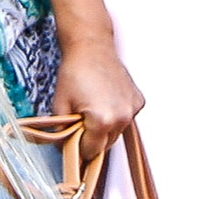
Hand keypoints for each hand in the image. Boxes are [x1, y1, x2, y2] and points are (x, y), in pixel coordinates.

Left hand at [51, 36, 143, 161]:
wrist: (91, 46)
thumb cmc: (75, 72)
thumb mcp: (60, 105)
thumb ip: (62, 131)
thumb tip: (64, 147)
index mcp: (102, 120)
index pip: (91, 151)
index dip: (79, 150)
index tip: (72, 145)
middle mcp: (122, 117)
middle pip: (106, 144)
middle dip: (92, 140)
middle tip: (79, 126)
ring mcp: (132, 109)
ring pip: (117, 132)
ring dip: (105, 129)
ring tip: (92, 111)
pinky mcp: (137, 101)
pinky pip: (125, 118)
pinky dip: (115, 116)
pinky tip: (104, 102)